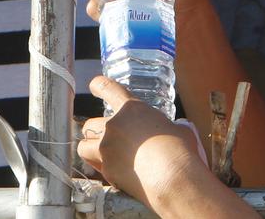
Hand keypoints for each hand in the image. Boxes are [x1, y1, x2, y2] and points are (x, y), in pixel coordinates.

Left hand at [76, 76, 206, 207]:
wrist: (173, 179)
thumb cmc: (180, 151)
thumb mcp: (178, 129)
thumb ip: (167, 126)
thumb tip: (174, 131)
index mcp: (132, 109)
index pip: (107, 88)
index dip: (98, 85)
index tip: (94, 86)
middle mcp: (113, 126)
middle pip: (89, 124)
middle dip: (95, 130)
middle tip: (106, 137)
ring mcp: (106, 150)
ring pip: (83, 147)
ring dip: (91, 150)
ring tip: (103, 157)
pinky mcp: (107, 172)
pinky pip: (98, 169)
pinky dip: (105, 171)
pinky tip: (118, 176)